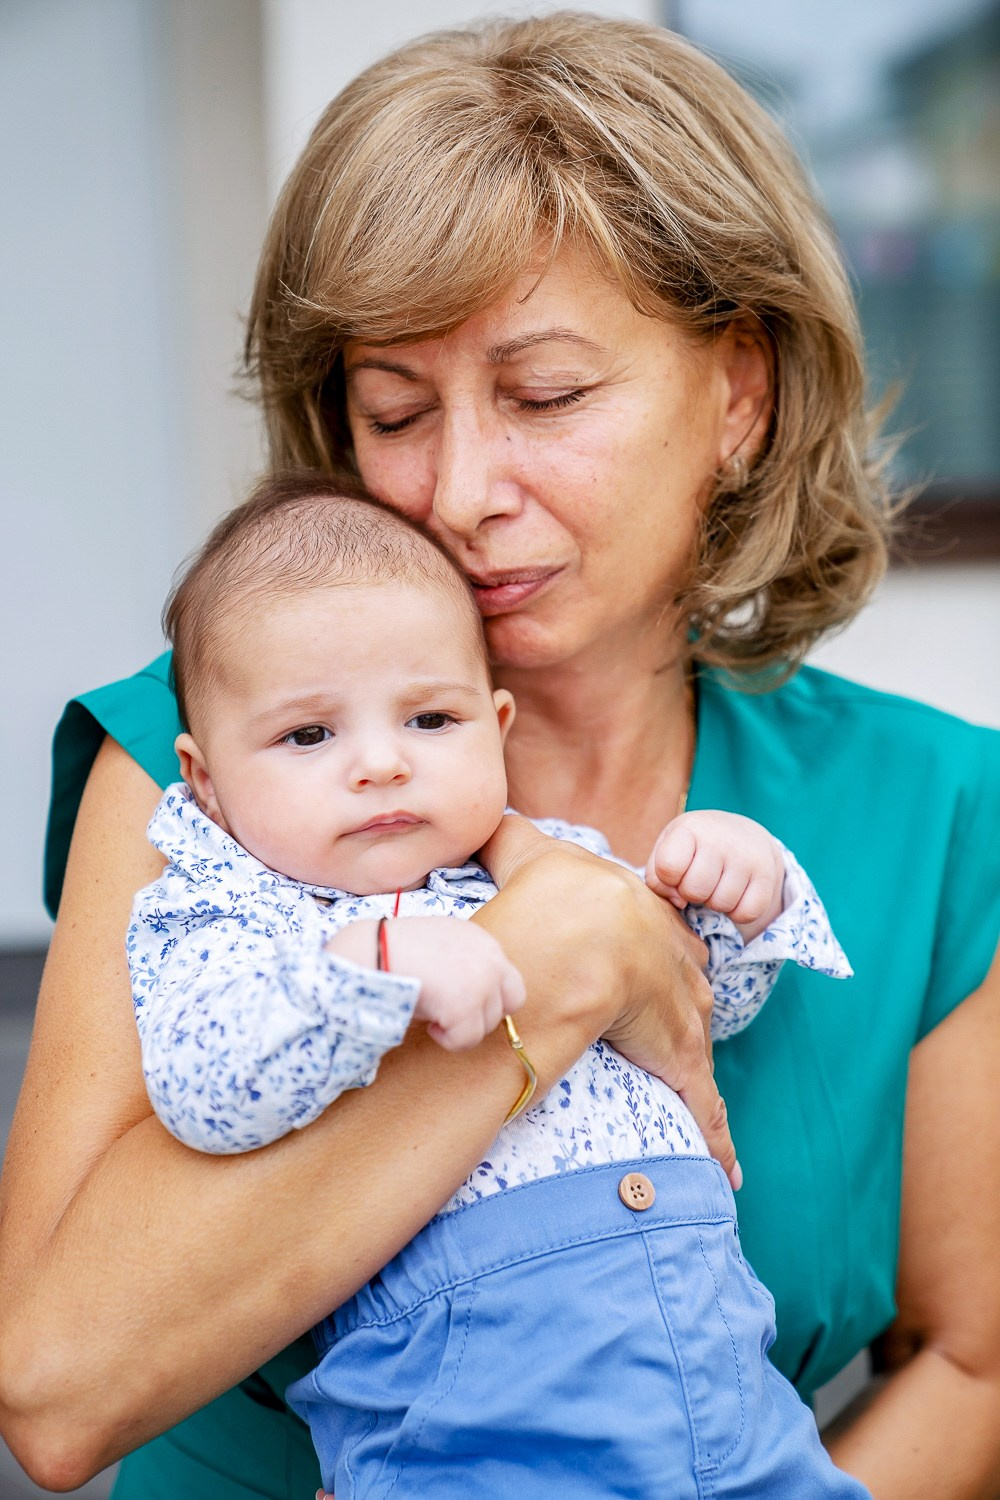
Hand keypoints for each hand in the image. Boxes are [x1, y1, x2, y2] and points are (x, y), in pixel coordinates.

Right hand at [339, 914, 523, 1049]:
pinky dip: (448, 1039)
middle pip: (510, 1003)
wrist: (373, 951)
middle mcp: (490, 958)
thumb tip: (470, 999)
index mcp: (482, 940)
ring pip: (487, 1025)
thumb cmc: (395, 950)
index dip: (489, 998)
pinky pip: (467, 1040)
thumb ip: (462, 964)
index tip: (463, 1004)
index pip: (509, 979)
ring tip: (431, 1013)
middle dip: (482, 1014)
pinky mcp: (466, 1006)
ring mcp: (482, 982)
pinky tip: (427, 1023)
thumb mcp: (439, 946)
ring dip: (460, 1027)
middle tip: (449, 1014)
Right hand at [480, 815, 739, 1187]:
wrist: (572, 941)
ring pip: (696, 1044)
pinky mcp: (680, 1060)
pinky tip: (729, 1171)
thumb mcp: (529, 855)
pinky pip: (703, 1105)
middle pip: (685, 987)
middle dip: (680, 1007)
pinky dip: (717, 1137)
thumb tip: (485, 815)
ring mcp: (681, 1011)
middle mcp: (670, 959)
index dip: (653, 951)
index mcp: (639, 915)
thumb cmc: (547, 900)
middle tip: (667, 1029)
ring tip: (698, 1102)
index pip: (657, 934)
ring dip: (695, 1072)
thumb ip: (508, 834)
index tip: (646, 967)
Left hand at [645, 810, 784, 940]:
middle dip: (692, 893)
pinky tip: (735, 894)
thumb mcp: (668, 849)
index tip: (677, 869)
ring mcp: (747, 857)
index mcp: (690, 828)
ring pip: (721, 904)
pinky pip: (747, 913)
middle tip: (699, 879)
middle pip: (695, 891)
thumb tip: (678, 901)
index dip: (669, 878)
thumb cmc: (694, 846)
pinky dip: (738, 912)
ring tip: (716, 883)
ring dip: (714, 902)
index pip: (668, 867)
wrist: (741, 833)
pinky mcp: (767, 875)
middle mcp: (721, 838)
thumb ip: (658, 877)